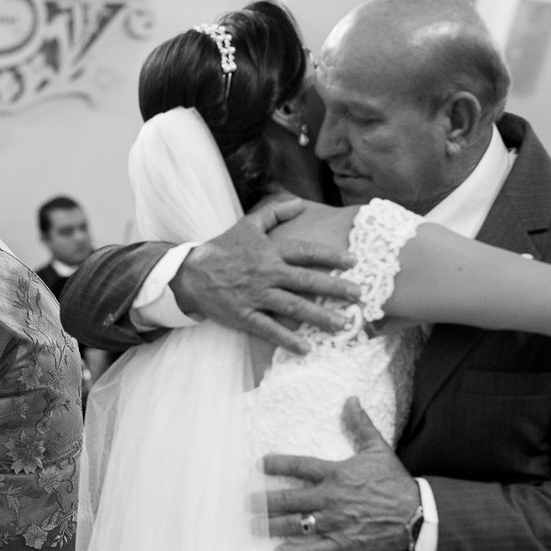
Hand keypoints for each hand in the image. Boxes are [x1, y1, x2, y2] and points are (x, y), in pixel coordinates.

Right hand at [170, 198, 359, 352]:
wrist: (190, 273)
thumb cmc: (222, 248)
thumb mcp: (247, 225)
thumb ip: (274, 213)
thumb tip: (298, 202)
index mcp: (269, 251)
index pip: (306, 252)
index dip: (331, 255)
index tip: (354, 261)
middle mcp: (266, 273)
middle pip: (307, 281)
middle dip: (335, 288)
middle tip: (360, 295)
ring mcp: (255, 296)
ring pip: (293, 307)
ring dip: (320, 316)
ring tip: (343, 324)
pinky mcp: (244, 315)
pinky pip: (269, 329)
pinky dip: (288, 338)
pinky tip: (307, 347)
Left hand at [259, 397, 418, 550]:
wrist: (418, 515)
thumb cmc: (395, 482)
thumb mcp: (378, 449)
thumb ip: (360, 425)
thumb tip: (350, 399)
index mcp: (336, 473)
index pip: (299, 466)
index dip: (277, 465)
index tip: (259, 465)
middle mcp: (330, 498)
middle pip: (289, 499)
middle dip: (264, 501)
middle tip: (245, 503)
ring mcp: (335, 523)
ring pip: (296, 525)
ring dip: (271, 526)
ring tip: (253, 527)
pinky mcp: (344, 544)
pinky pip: (315, 550)